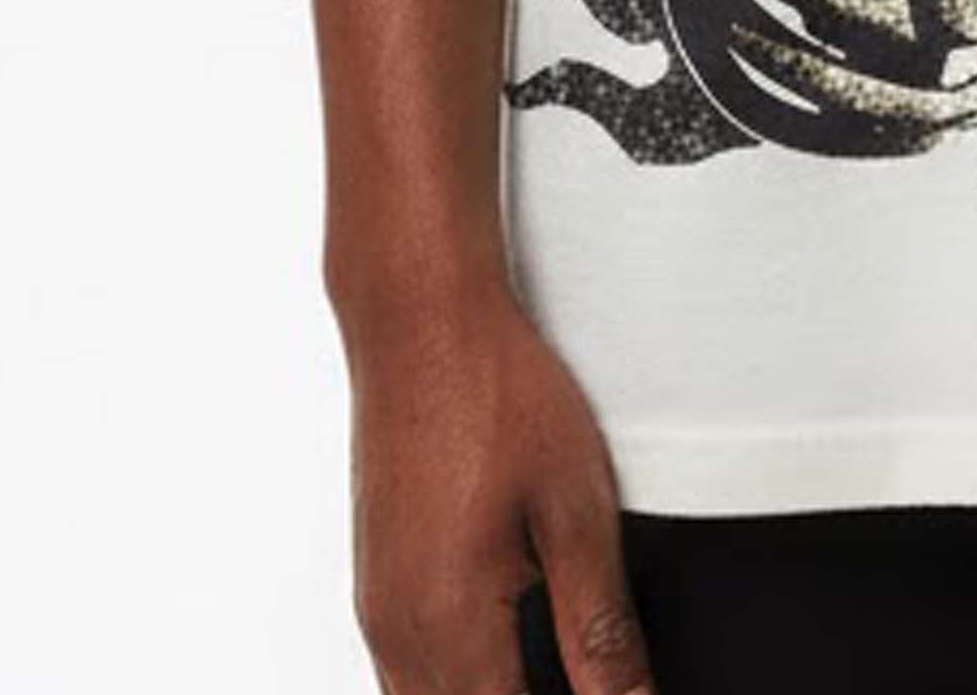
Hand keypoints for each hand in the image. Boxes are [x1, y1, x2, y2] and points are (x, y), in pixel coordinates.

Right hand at [345, 280, 651, 694]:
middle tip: (589, 676)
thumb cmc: (495, 392)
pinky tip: (508, 647)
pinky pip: (408, 673)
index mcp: (451, 630)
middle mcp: (398, 635)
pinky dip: (459, 681)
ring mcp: (378, 611)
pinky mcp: (376, 583)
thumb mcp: (576, 510)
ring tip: (553, 665)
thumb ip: (601, 626)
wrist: (420, 317)